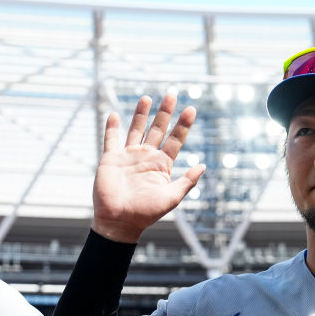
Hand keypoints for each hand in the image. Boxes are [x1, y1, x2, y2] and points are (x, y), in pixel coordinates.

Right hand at [92, 94, 203, 242]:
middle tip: (172, 94)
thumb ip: (187, 181)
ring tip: (147, 97)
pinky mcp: (111, 159)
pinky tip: (114, 114)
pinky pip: (111, 140)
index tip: (191, 109)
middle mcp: (146, 157)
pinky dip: (112, 127)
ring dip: (141, 114)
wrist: (120, 221)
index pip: (175, 140)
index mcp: (162, 165)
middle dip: (165, 112)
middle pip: (157, 129)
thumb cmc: (146, 213)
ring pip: (136, 129)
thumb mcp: (172, 197)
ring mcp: (128, 157)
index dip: (183, 125)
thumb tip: (203, 165)